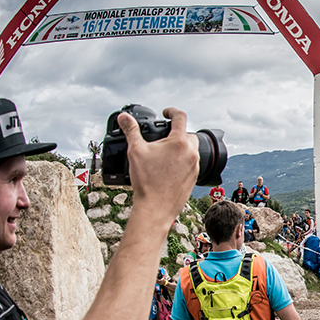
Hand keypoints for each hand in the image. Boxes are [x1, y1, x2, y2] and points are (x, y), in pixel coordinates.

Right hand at [118, 107, 197, 223]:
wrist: (156, 207)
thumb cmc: (146, 181)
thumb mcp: (135, 151)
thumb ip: (131, 131)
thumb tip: (124, 117)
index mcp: (179, 142)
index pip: (180, 117)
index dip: (172, 111)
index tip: (166, 112)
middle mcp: (191, 153)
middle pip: (188, 134)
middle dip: (177, 132)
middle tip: (164, 136)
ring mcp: (195, 166)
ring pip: (192, 149)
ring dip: (181, 147)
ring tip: (165, 152)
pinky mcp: (195, 177)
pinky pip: (192, 163)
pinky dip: (183, 160)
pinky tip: (170, 166)